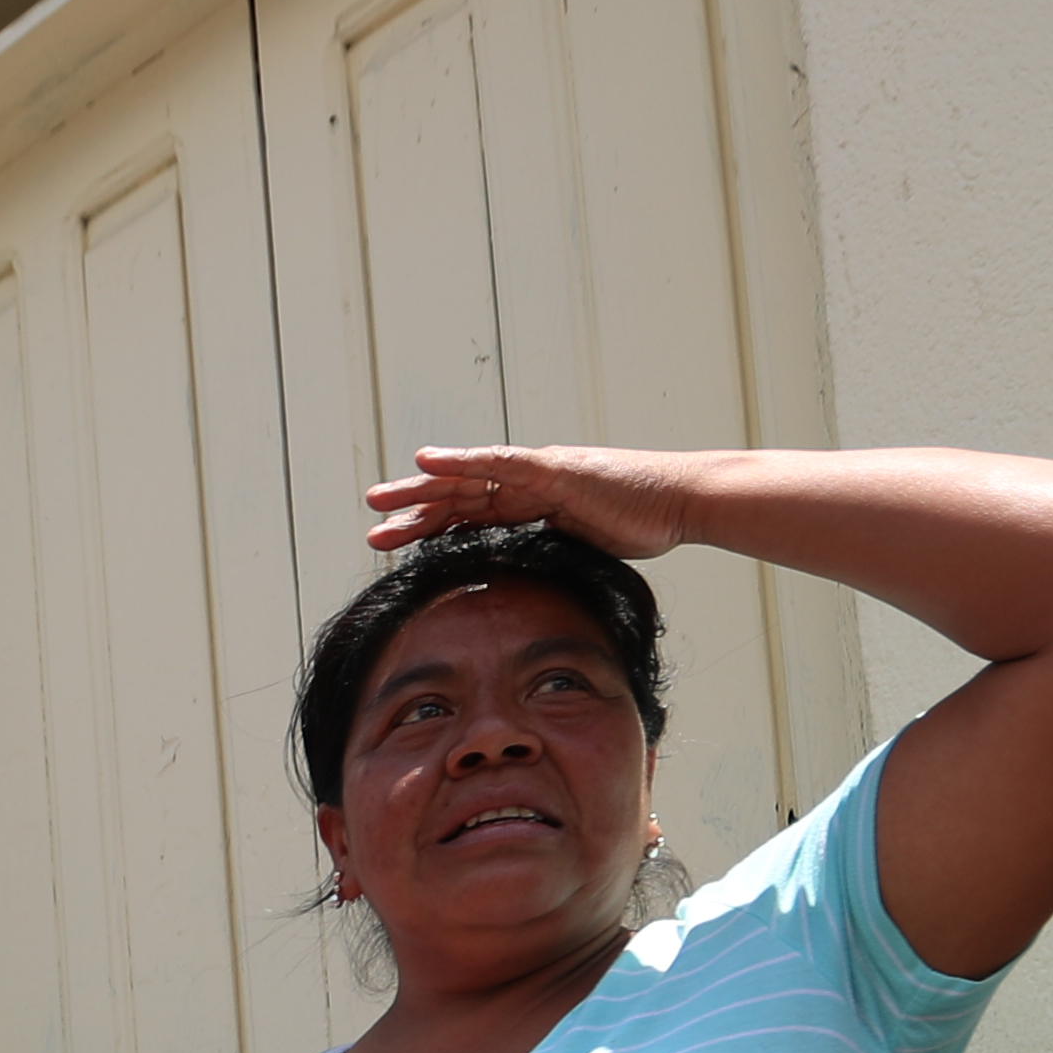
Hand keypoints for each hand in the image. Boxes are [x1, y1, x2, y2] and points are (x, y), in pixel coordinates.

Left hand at [364, 442, 699, 559]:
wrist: (679, 503)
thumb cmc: (642, 526)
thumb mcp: (582, 551)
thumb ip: (550, 559)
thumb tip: (528, 593)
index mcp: (532, 504)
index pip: (471, 515)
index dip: (432, 525)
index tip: (395, 540)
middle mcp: (527, 482)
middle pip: (459, 494)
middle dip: (413, 506)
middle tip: (372, 516)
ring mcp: (537, 472)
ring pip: (466, 477)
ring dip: (420, 487)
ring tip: (379, 499)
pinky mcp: (553, 467)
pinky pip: (499, 462)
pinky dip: (462, 461)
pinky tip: (428, 460)